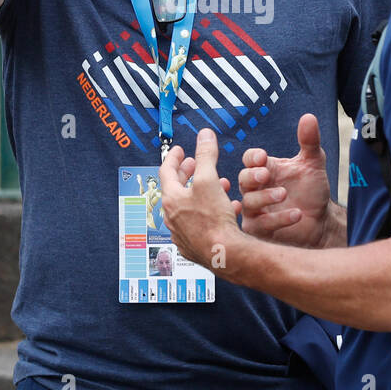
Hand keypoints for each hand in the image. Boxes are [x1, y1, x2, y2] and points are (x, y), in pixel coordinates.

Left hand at [159, 130, 239, 271]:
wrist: (224, 254)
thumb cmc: (213, 219)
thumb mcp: (209, 179)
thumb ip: (206, 156)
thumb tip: (204, 135)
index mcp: (171, 199)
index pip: (166, 171)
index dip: (174, 157)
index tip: (180, 151)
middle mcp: (172, 216)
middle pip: (176, 189)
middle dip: (187, 174)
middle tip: (194, 165)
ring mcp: (182, 232)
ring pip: (189, 206)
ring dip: (201, 192)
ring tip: (217, 185)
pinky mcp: (193, 245)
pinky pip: (199, 223)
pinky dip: (209, 211)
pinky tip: (224, 209)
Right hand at [238, 114, 334, 247]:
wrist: (322, 222)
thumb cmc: (312, 192)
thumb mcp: (313, 164)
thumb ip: (310, 142)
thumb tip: (309, 117)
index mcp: (266, 169)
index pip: (250, 159)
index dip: (253, 158)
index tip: (263, 157)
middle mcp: (256, 189)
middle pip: (243, 179)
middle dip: (252, 176)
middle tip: (265, 175)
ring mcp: (256, 210)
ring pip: (249, 202)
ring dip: (265, 197)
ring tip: (283, 194)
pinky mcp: (261, 230)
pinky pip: (261, 224)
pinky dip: (277, 219)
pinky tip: (296, 214)